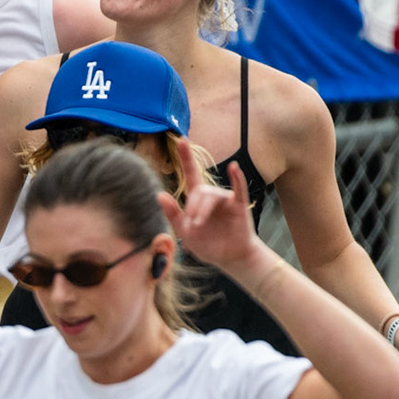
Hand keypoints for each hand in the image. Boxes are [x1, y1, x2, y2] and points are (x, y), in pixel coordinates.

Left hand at [156, 140, 265, 275]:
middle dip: (192, 207)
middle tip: (192, 225)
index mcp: (197, 199)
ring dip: (202, 209)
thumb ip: (172, 214)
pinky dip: (237, 177)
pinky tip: (234, 168)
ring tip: (199, 225)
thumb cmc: (208, 244)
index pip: (191, 173)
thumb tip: (159, 194)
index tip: (181, 139)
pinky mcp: (239, 205)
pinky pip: (239, 188)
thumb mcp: (184, 232)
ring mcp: (226, 199)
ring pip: (211, 195)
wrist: (230, 259)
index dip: (186, 157)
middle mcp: (211, 195)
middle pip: (198, 191)